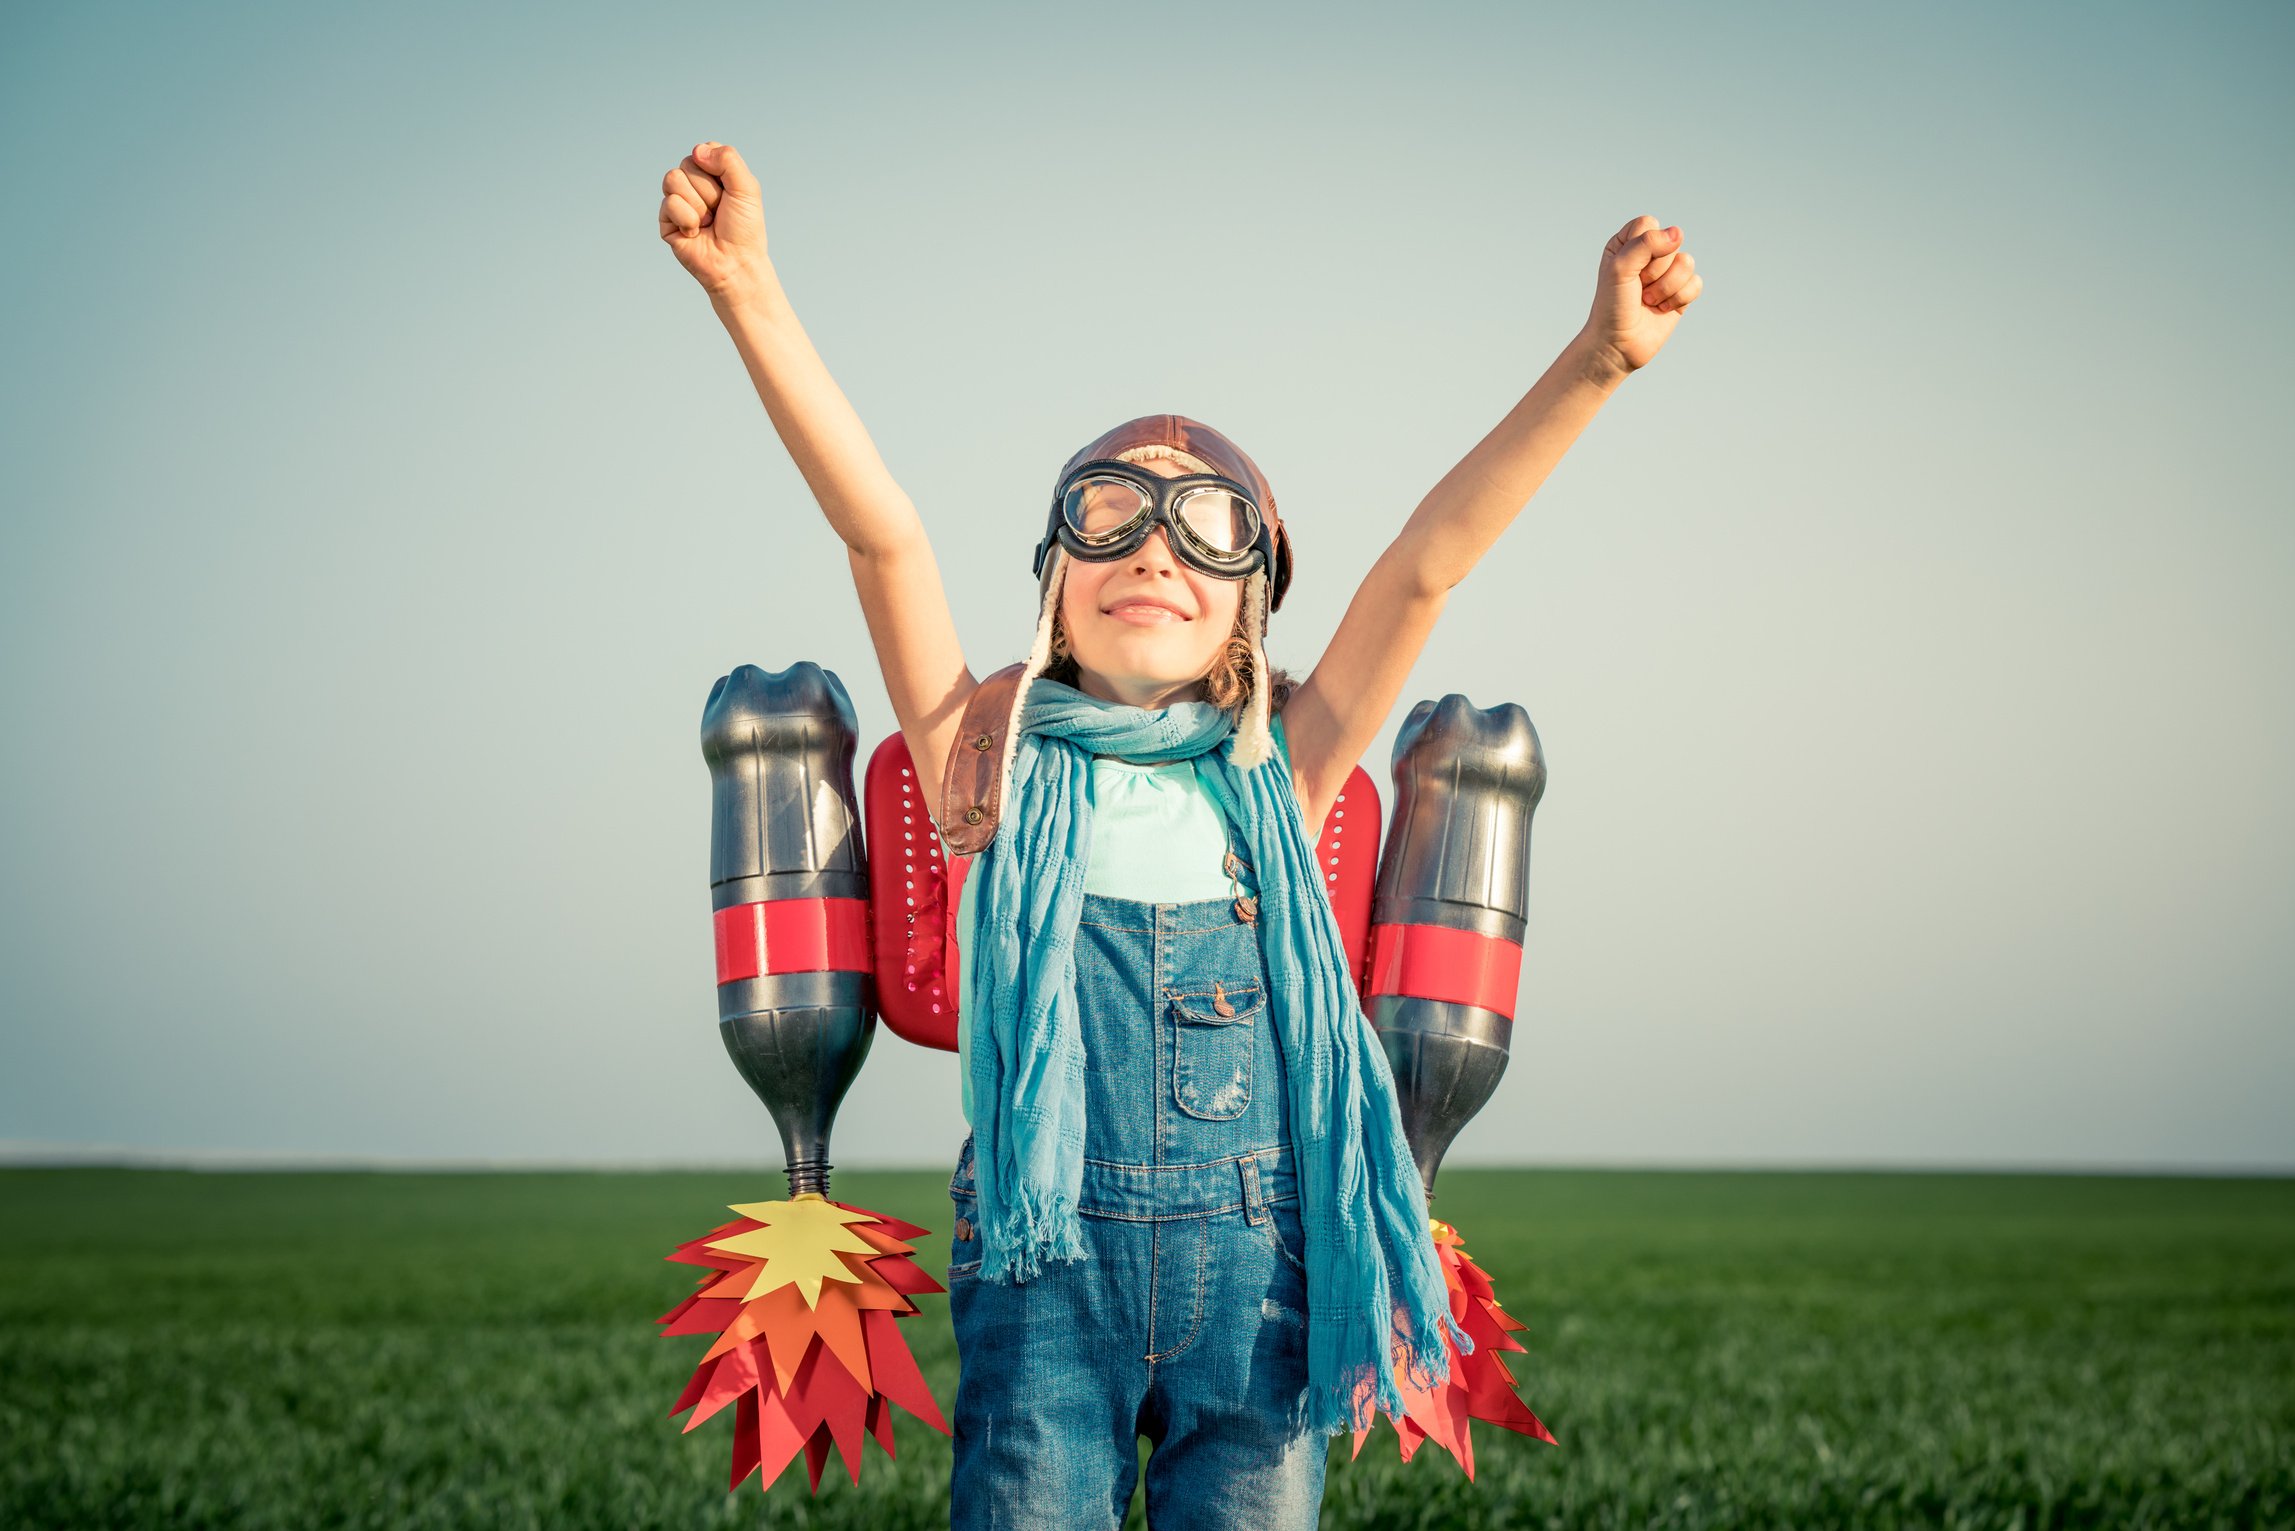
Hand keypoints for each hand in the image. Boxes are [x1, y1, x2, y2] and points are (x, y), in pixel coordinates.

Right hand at [659, 141, 770, 302]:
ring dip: (697, 204)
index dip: (717, 170)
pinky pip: (669, 203)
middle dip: (709, 191)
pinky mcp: (666, 219)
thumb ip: (728, 160)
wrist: (735, 264)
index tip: (730, 192)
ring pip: (673, 179)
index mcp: (713, 173)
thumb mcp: (747, 188)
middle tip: (719, 211)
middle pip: (687, 163)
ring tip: (707, 221)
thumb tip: (697, 150)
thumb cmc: (744, 228)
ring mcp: (678, 200)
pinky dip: (688, 219)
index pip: (703, 150)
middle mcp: (693, 184)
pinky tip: (695, 233)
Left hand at [1579, 216, 1701, 382]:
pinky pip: (1696, 283)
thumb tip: (1677, 233)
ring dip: (1666, 287)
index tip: (1628, 269)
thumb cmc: (1612, 306)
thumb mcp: (1620, 268)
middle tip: (1637, 288)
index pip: (1649, 224)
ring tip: (1648, 301)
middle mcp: (1649, 255)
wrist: (1617, 345)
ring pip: (1687, 262)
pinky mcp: (1681, 293)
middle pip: (1671, 243)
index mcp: (1628, 243)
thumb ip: (1646, 243)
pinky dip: (1679, 299)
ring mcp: (1667, 274)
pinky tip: (1662, 309)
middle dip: (1654, 271)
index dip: (1643, 247)